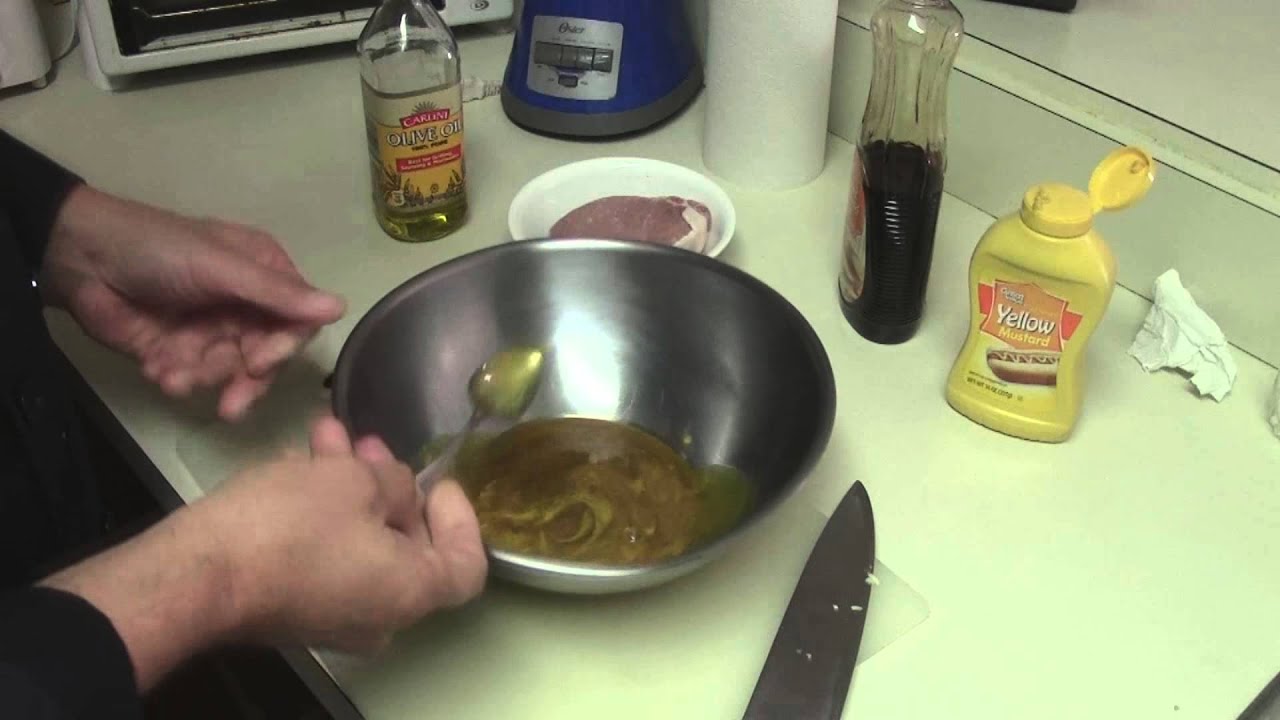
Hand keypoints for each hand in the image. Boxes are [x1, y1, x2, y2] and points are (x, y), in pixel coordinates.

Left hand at [41, 186, 344, 419]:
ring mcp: (211, 330)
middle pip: (266, 357)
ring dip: (202, 377)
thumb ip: (278, 294)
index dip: (282, 348)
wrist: (80, 257)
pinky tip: (155, 369)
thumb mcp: (222, 267)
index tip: (259, 364)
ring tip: (170, 374)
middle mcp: (245, 304)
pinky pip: (192, 378)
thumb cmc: (160, 250)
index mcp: (264, 275)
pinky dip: (176, 378)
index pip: (295, 322)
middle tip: (228, 405)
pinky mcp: (178, 352)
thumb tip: (343, 308)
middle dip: (243, 380)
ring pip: (228, 373)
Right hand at [42, 417, 486, 690]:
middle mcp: (380, 616)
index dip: (460, 517)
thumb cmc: (290, 525)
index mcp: (411, 593)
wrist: (197, 575)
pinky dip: (321, 511)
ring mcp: (333, 616)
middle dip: (390, 486)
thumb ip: (394, 482)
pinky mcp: (291, 607)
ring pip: (359, 542)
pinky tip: (297, 463)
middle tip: (373, 445)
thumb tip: (399, 490)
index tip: (438, 478)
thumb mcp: (354, 481)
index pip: (466, 564)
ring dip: (348, 486)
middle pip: (409, 547)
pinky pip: (324, 556)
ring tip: (328, 435)